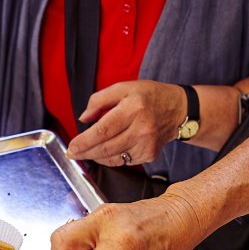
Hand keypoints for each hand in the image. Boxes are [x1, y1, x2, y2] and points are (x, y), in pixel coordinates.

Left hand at [66, 80, 184, 165]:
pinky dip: (110, 159)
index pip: (103, 130)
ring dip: (95, 157)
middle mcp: (142, 128)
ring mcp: (147, 144)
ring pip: (113, 158)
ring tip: (85, 153)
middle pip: (106, 148)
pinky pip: (124, 161)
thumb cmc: (148, 96)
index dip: (84, 141)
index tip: (71, 148)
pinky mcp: (150, 155)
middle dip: (85, 153)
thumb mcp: (123, 88)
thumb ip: (99, 100)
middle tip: (71, 154)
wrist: (178, 110)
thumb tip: (83, 119)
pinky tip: (103, 153)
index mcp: (134, 108)